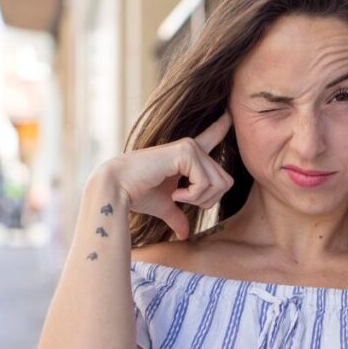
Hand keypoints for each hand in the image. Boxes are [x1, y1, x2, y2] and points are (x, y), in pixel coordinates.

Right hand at [92, 110, 234, 239]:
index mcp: (188, 155)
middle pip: (225, 181)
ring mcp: (190, 147)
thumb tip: (184, 235)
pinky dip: (193, 195)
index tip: (229, 114)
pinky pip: (206, 182)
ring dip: (199, 199)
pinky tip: (175, 193)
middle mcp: (192, 147)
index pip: (212, 137)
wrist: (118, 189)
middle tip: (182, 201)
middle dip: (208, 200)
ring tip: (177, 197)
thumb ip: (178, 216)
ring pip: (219, 183)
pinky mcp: (186, 152)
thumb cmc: (138, 196)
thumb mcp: (166, 206)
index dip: (222, 127)